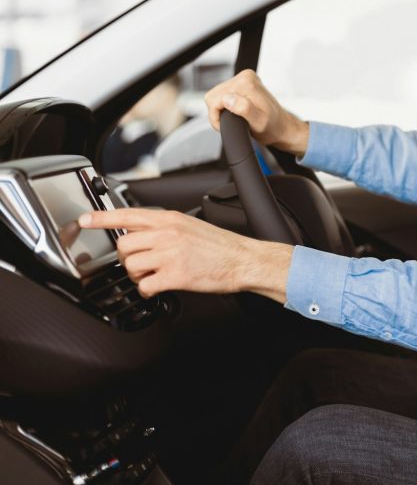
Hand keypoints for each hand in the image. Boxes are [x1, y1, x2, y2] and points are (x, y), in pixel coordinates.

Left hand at [79, 208, 292, 301]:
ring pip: (131, 266)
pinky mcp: (175, 275)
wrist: (243, 260)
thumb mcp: (190, 226)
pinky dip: (148, 290)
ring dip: (138, 275)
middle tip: (143, 264)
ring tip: (155, 275)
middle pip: (124, 245)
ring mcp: (170, 255)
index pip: (128, 215)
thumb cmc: (221, 246)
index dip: (102, 218)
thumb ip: (164, 227)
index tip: (84, 220)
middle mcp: (167, 234)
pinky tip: (160, 287)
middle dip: (128, 258)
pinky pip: (144, 286)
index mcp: (170, 219)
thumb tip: (140, 233)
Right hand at [204, 69, 309, 155]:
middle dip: (218, 113)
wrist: (281, 126)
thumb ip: (244, 109)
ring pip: (215, 96)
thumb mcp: (259, 122)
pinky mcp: (241, 84)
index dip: (217, 116)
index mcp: (247, 83)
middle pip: (213, 96)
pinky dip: (224, 106)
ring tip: (236, 119)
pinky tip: (235, 112)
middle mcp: (245, 77)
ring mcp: (243, 79)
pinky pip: (221, 95)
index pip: (215, 99)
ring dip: (221, 110)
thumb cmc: (272, 127)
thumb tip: (228, 99)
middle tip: (233, 123)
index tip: (229, 125)